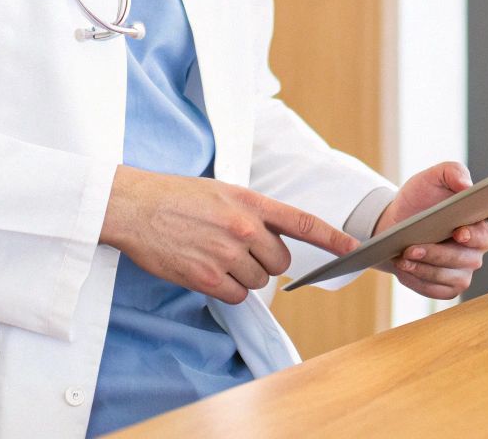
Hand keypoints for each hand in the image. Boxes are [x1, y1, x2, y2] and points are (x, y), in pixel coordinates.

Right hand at [100, 165, 357, 303]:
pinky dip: (227, 290)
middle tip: (237, 250)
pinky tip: (206, 271)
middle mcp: (244, 227)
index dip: (332, 237)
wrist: (134, 207)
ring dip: (243, 276)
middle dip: (265, 261)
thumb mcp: (222, 192)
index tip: (353, 248)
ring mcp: (227, 253)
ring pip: (259, 281)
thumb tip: (273, 238)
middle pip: (280, 262)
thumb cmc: (176, 198)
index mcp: (251, 202)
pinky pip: (237, 295)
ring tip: (214, 256)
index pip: (302, 221)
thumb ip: (252, 213)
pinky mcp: (207, 277)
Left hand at [374, 161, 487, 299]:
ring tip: (405, 256)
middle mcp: (478, 245)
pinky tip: (405, 270)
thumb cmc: (417, 200)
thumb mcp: (430, 179)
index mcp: (480, 216)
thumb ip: (452, 173)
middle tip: (415, 246)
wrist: (393, 224)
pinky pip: (441, 290)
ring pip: (456, 276)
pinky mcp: (450, 287)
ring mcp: (465, 268)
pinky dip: (421, 282)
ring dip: (428, 268)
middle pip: (472, 255)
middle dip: (443, 253)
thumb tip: (466, 185)